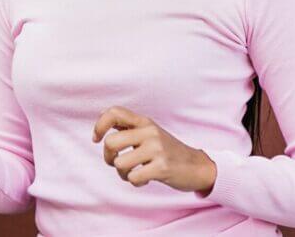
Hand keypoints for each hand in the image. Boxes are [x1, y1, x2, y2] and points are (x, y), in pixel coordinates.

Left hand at [93, 106, 216, 192]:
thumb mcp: (150, 133)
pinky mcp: (162, 167)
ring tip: (133, 173)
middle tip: (115, 162)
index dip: (99, 125)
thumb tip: (101, 119)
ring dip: (122, 173)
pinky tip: (145, 179)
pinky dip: (135, 182)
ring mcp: (156, 149)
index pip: (114, 112)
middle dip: (108, 157)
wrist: (198, 166)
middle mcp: (149, 132)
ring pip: (119, 163)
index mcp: (144, 122)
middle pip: (110, 142)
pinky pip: (133, 177)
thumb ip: (129, 127)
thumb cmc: (167, 151)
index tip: (96, 139)